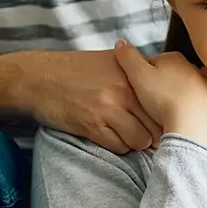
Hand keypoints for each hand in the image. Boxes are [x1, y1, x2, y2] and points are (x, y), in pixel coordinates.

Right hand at [15, 49, 161, 154]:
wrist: (38, 78)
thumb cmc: (76, 70)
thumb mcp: (110, 61)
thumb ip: (137, 71)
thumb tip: (163, 84)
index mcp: (132, 74)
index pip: (164, 102)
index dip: (168, 116)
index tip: (166, 123)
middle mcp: (124, 91)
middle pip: (157, 124)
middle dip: (156, 134)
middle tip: (153, 138)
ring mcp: (108, 109)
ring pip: (140, 139)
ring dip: (137, 142)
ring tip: (131, 137)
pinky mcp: (92, 126)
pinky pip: (118, 147)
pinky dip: (119, 147)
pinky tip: (113, 138)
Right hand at [114, 41, 206, 149]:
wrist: (191, 125)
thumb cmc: (164, 98)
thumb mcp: (138, 74)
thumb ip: (128, 57)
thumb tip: (121, 43)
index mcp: (175, 58)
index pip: (148, 63)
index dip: (135, 77)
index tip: (132, 90)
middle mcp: (191, 69)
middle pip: (162, 78)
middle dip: (151, 89)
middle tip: (143, 104)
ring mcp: (201, 87)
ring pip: (174, 93)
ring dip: (165, 101)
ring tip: (156, 115)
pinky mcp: (206, 106)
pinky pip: (185, 107)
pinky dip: (177, 112)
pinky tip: (170, 121)